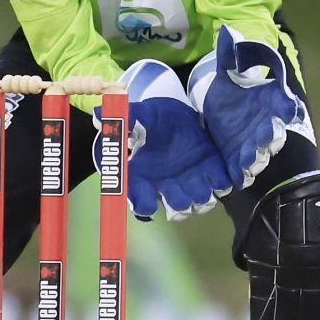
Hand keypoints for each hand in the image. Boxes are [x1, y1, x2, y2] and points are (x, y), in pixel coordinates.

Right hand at [121, 59, 230, 220]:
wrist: (177, 111)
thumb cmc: (153, 117)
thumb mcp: (139, 115)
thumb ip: (124, 119)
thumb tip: (98, 115)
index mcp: (146, 177)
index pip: (141, 204)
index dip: (144, 206)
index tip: (147, 200)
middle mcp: (168, 185)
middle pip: (178, 209)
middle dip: (181, 202)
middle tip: (181, 186)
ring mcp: (191, 181)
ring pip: (200, 202)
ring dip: (202, 196)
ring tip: (200, 180)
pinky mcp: (212, 171)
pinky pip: (221, 186)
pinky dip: (221, 183)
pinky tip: (216, 173)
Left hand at [187, 25, 311, 189]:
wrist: (217, 119)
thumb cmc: (232, 95)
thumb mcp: (227, 74)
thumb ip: (229, 56)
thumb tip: (228, 31)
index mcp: (271, 103)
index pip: (286, 104)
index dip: (288, 106)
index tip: (289, 107)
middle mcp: (267, 126)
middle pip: (274, 133)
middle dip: (273, 135)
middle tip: (272, 133)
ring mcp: (252, 147)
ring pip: (260, 155)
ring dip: (257, 157)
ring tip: (252, 158)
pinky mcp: (237, 163)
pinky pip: (242, 172)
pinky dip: (241, 175)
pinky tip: (237, 179)